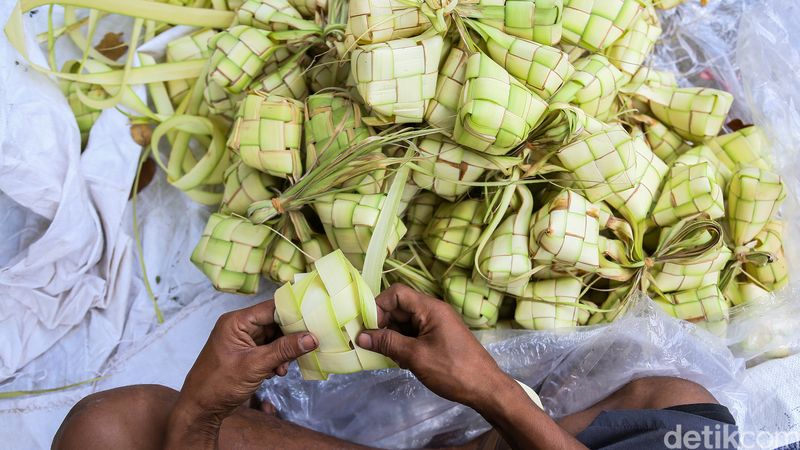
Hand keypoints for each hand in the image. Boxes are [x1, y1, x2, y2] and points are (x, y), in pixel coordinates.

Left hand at [166, 300, 317, 448]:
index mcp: (237, 321)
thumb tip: (312, 338)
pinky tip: (277, 373)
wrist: (201, 410)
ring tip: (283, 368)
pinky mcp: (246, 354)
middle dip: (289, 338)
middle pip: (274, 323)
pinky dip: (276, 360)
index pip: (271, 308)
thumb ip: (284, 350)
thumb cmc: (219, 384)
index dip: (293, 313)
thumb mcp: (256, 365)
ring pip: (274, 338)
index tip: (313, 321)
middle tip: (304, 348)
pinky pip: (269, 350)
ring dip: (283, 352)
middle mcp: (240, 327)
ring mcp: (243, 341)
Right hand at [355, 284, 514, 407]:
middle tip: (372, 345)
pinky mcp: (438, 338)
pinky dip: (403, 344)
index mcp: (430, 308)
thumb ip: (387, 343)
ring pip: (405, 322)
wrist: (486, 389)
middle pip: (399, 307)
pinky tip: (400, 360)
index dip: (378, 306)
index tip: (368, 328)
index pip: (397, 293)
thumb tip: (361, 336)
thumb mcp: (415, 356)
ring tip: (386, 355)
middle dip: (383, 324)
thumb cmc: (452, 369)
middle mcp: (433, 312)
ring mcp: (437, 325)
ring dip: (392, 336)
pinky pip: (414, 334)